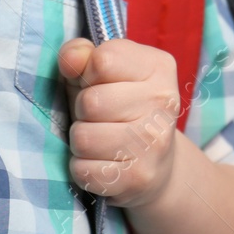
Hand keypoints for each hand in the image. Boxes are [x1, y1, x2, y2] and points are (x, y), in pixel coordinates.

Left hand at [58, 37, 181, 208]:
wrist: (157, 163)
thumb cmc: (119, 106)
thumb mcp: (100, 72)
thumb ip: (80, 55)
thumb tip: (69, 59)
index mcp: (158, 67)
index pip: (102, 60)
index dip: (88, 73)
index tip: (99, 83)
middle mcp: (164, 102)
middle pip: (90, 102)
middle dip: (82, 110)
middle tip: (99, 117)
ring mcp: (155, 143)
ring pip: (83, 138)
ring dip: (81, 140)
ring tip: (99, 139)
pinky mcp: (139, 178)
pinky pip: (84, 170)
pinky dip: (83, 168)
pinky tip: (102, 162)